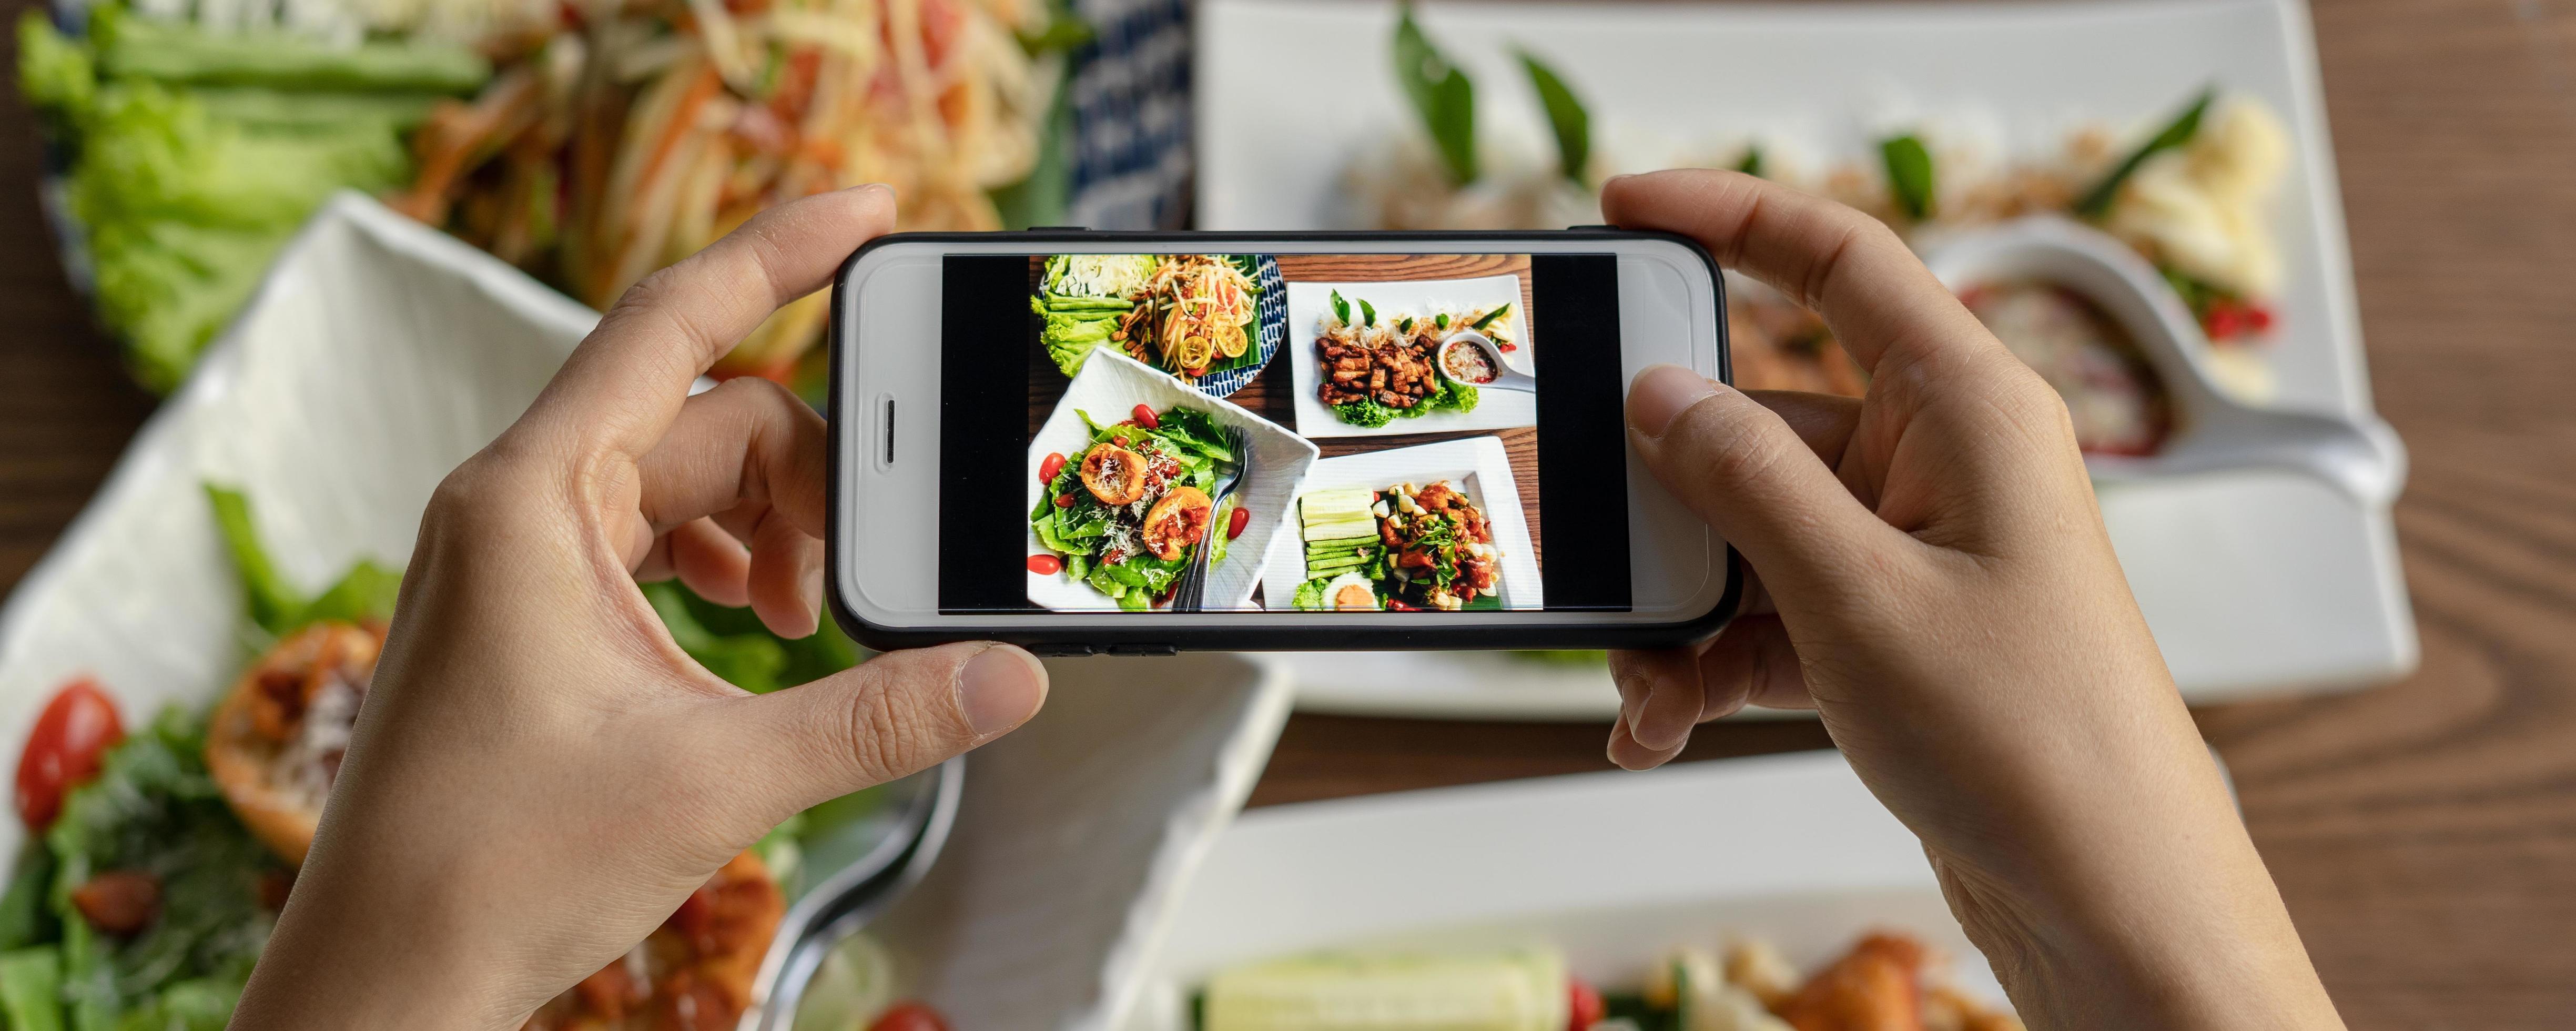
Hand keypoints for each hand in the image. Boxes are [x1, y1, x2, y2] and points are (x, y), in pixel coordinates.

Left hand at [231, 186, 1049, 1028]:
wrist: (389, 969)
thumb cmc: (495, 869)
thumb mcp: (719, 779)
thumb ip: (877, 719)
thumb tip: (1004, 677)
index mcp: (531, 501)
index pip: (673, 321)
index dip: (780, 251)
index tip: (870, 212)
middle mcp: (513, 505)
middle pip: (706, 419)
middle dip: (806, 483)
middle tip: (854, 581)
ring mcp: (514, 554)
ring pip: (681, 481)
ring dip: (767, 534)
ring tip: (802, 626)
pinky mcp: (527, 606)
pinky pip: (648, 534)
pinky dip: (720, 566)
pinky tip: (753, 634)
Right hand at [1603, 170, 2340, 1028]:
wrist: (2104, 891)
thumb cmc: (2037, 740)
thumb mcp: (1859, 596)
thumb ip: (1748, 483)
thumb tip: (1663, 397)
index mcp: (1968, 408)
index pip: (1841, 260)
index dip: (1730, 214)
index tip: (1629, 205)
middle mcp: (1945, 463)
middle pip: (1765, 420)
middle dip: (1671, 498)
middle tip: (1601, 540)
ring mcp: (1919, 548)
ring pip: (1755, 532)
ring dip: (1686, 608)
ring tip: (1647, 688)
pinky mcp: (1894, 628)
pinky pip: (1773, 611)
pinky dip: (1714, 662)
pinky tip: (1665, 721)